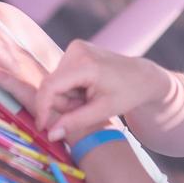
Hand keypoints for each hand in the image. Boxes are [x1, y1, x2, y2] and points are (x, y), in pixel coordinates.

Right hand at [34, 40, 162, 142]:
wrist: (141, 76)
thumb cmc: (127, 94)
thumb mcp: (103, 111)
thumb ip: (75, 122)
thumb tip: (50, 134)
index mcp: (85, 63)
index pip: (50, 86)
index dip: (42, 108)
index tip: (42, 127)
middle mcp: (77, 50)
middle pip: (52, 87)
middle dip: (65, 104)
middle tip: (87, 107)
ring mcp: (75, 47)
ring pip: (55, 83)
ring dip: (69, 97)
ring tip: (91, 97)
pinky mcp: (75, 50)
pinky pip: (61, 77)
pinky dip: (71, 89)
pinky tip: (88, 89)